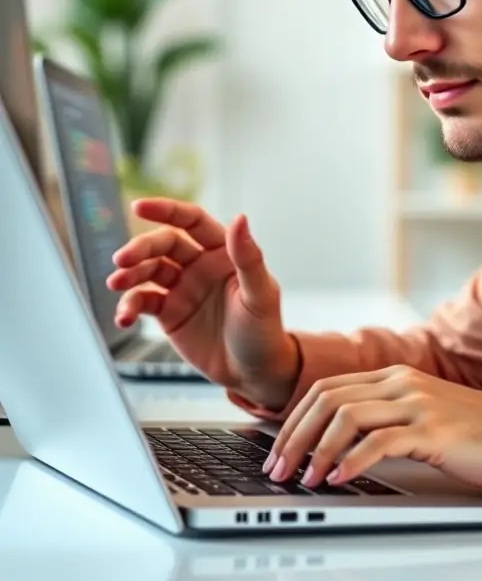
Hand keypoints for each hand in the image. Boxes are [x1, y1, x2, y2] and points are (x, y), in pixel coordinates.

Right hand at [105, 199, 299, 409]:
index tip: (140, 206)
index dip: (166, 210)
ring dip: (130, 275)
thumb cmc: (265, 331)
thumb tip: (240, 219)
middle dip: (140, 248)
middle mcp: (200, 265)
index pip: (192, 221)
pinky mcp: (169, 313)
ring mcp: (182, 288)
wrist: (254, 373)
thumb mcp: (260, 294)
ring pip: (149, 271)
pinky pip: (143, 302)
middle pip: (164, 244)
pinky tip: (124, 316)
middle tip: (122, 260)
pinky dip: (129, 306)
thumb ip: (248, 257)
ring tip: (117, 283)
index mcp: (223, 252)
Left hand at [263, 365, 481, 491]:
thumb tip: (335, 445)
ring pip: (347, 416)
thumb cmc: (477, 434)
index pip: (328, 389)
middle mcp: (402, 383)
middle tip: (277, 468)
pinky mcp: (434, 430)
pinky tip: (339, 478)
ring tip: (304, 479)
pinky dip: (352, 460)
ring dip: (316, 449)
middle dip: (294, 435)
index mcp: (395, 376)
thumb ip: (385, 418)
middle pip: (328, 399)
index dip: (294, 419)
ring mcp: (418, 403)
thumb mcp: (422, 416)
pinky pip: (381, 441)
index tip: (277, 450)